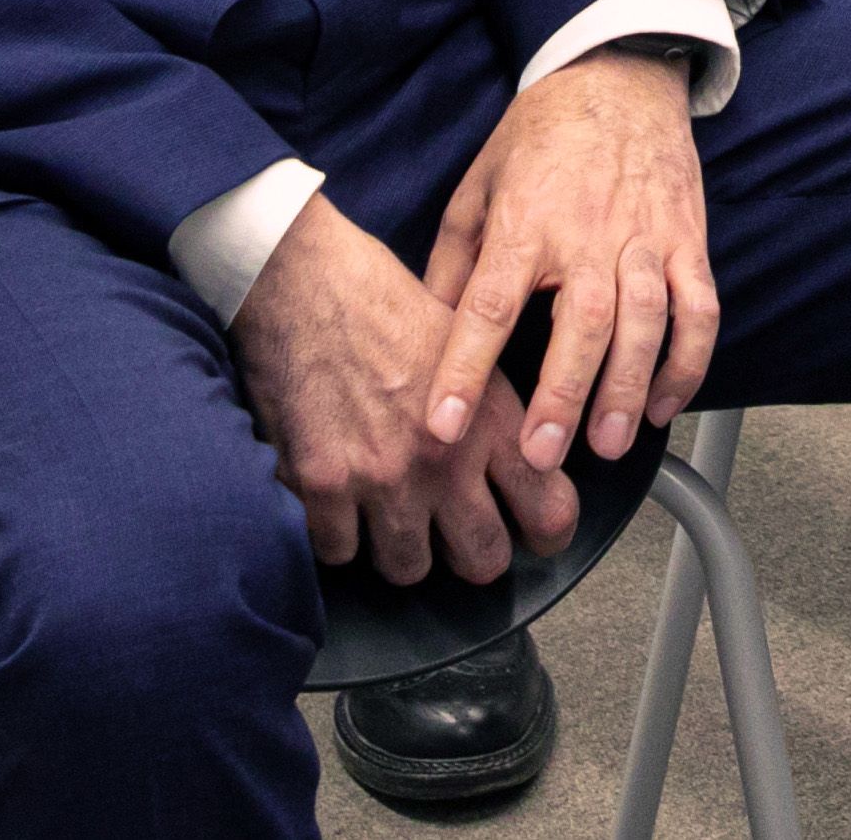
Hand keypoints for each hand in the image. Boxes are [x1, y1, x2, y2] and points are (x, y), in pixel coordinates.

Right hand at [230, 194, 561, 584]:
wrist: (301, 282)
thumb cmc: (383, 301)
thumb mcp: (468, 345)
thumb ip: (493, 411)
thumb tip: (521, 458)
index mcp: (488, 419)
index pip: (548, 509)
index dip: (549, 533)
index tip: (538, 536)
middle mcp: (442, 459)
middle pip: (482, 560)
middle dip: (476, 555)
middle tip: (461, 537)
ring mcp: (379, 480)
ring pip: (408, 569)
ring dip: (404, 549)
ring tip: (395, 519)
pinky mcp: (320, 488)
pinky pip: (340, 553)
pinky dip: (340, 538)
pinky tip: (341, 507)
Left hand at [421, 46, 718, 514]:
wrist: (619, 74)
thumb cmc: (539, 136)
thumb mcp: (477, 186)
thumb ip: (452, 262)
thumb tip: (419, 334)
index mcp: (526, 221)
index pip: (491, 304)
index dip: (464, 368)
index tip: (443, 425)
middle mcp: (588, 232)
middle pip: (581, 322)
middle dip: (562, 395)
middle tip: (542, 455)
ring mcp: (646, 237)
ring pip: (645, 320)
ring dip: (627, 386)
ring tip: (608, 444)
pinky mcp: (688, 240)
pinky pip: (698, 308)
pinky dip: (688, 361)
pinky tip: (663, 403)